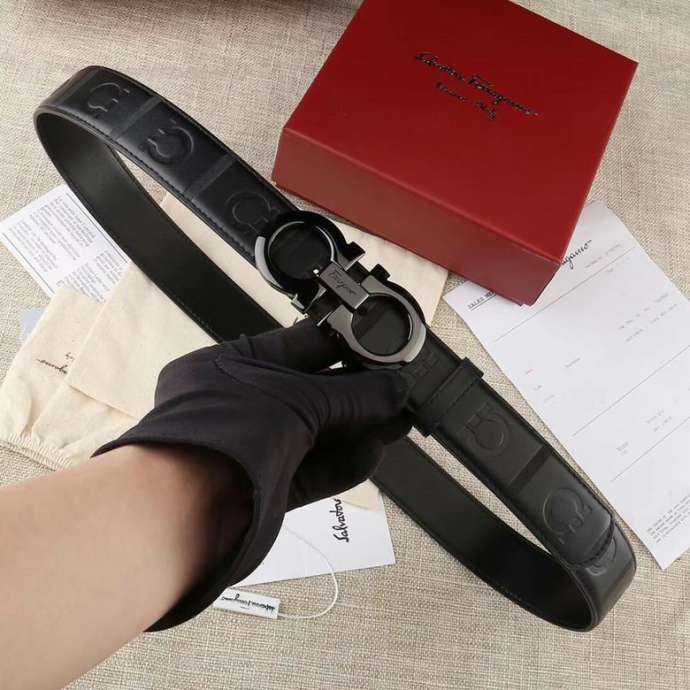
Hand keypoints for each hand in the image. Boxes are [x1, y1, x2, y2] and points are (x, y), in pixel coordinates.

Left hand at [93, 319, 409, 627]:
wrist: (181, 511)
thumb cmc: (218, 435)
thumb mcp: (297, 401)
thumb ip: (352, 396)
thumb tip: (395, 389)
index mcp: (233, 364)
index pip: (302, 344)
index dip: (345, 344)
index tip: (381, 347)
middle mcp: (243, 402)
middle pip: (313, 392)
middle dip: (359, 392)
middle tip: (398, 391)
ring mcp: (253, 446)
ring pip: (316, 433)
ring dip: (358, 429)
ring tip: (399, 422)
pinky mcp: (265, 486)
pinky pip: (313, 471)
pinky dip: (344, 463)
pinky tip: (373, 453)